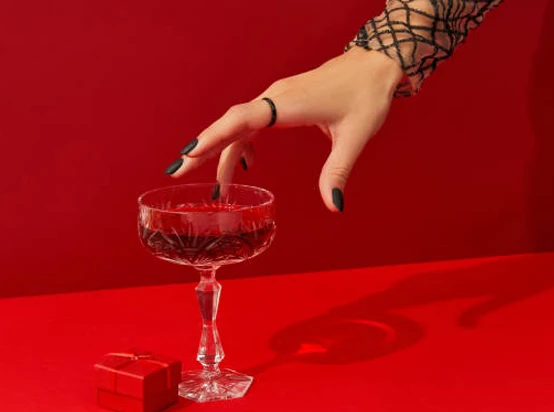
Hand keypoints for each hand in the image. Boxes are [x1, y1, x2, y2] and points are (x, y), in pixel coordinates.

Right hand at [165, 47, 403, 211]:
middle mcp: (276, 97)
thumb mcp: (356, 137)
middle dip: (204, 148)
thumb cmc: (366, 95)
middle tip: (177, 173)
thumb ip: (338, 172)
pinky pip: (252, 121)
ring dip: (223, 150)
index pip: (241, 121)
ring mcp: (277, 97)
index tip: (190, 154)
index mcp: (288, 104)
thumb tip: (333, 206)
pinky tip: (246, 163)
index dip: (214, 138)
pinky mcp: (283, 100)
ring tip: (215, 185)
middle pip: (230, 123)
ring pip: (239, 124)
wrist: (376, 64)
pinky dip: (242, 141)